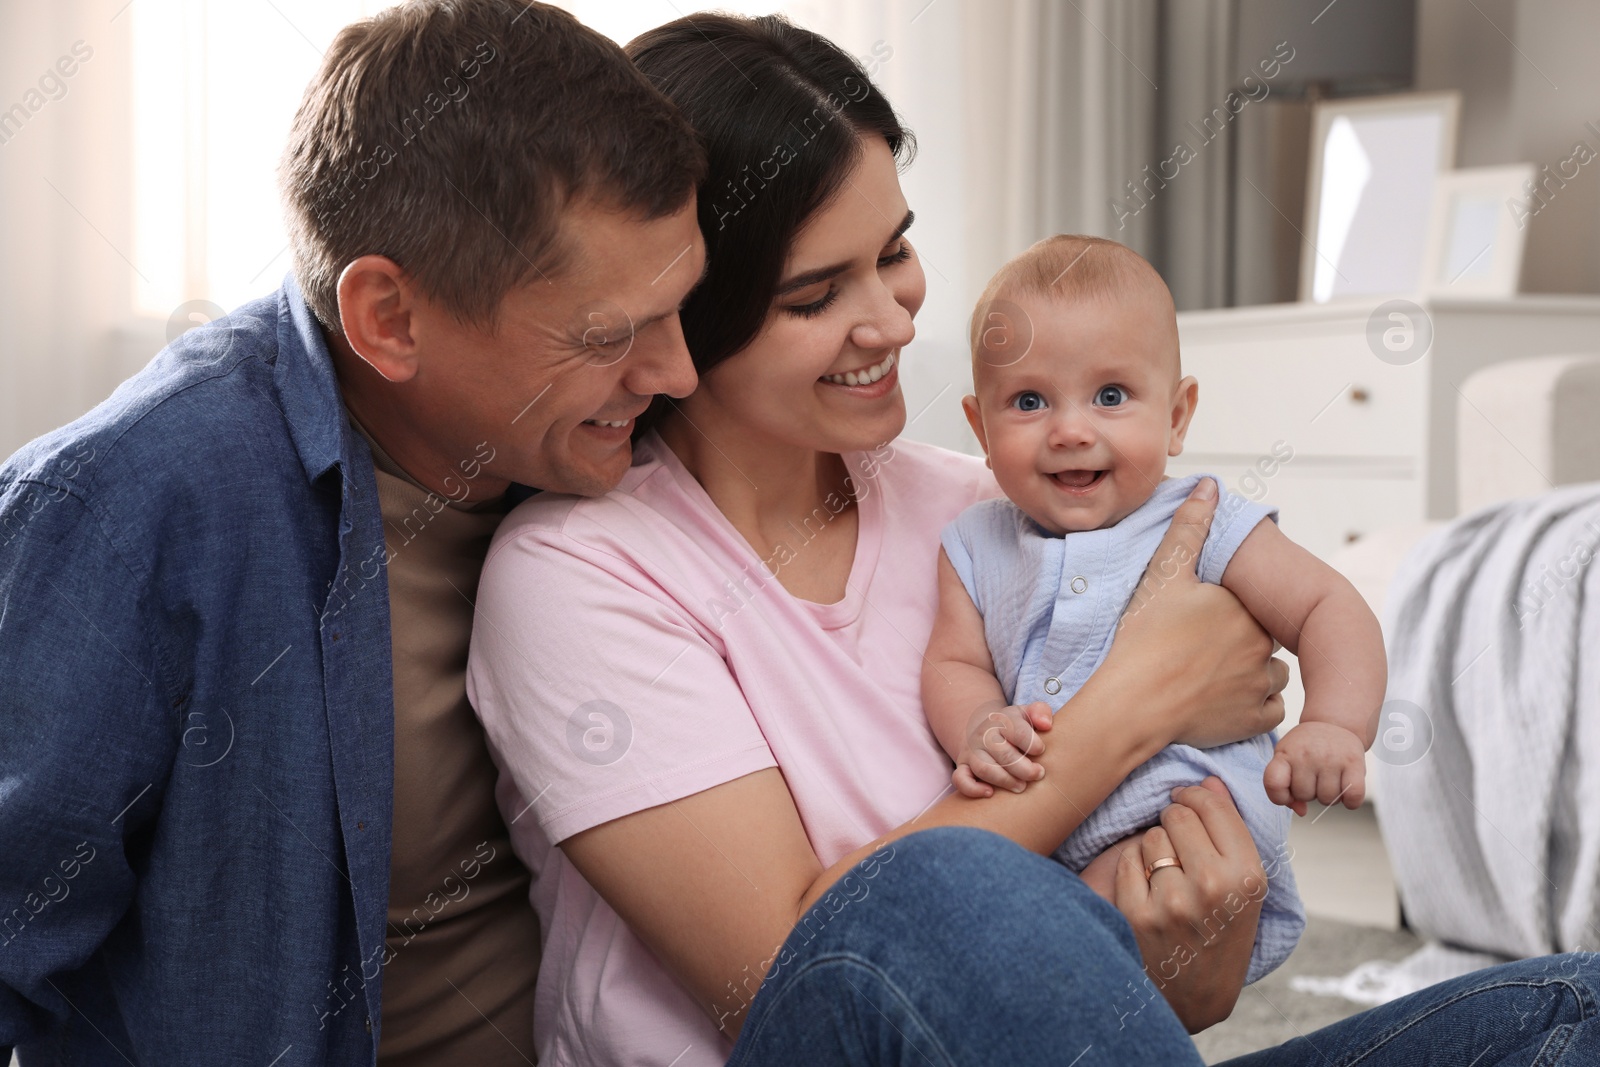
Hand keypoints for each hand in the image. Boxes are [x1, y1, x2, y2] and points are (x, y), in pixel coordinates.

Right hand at [951, 701, 1053, 796]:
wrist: (985, 731)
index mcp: (1002, 721)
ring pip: (984, 769)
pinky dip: (972, 789)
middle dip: (1024, 768)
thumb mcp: (1026, 714)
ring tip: (1021, 787)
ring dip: (1005, 780)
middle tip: (1038, 774)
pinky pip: (961, 780)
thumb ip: (1040, 712)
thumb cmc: (1014, 727)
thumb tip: (1046, 724)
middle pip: (1003, 753)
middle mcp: (984, 735)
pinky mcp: (963, 766)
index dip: (1032, 743)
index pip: (1017, 731)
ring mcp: (972, 752)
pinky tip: (990, 793)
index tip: (1041, 751)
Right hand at [1102, 480, 1287, 750]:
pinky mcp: (1254, 721)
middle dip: (1242, 642)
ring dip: (1252, 673)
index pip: (1253, 606)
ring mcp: (1260, 686)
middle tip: (1201, 649)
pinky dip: (1252, 706)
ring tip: (1212, 674)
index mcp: (1245, 609)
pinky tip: (1222, 700)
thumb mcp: (1163, 575)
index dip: (1228, 612)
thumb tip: (1209, 485)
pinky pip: (1269, 709)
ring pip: (1270, 674)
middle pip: (1263, 638)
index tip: (1201, 621)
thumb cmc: (1145, 639)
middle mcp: (1262, 646)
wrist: (1134, 703)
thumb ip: (1189, 527)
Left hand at [1113, 777, 1262, 1032]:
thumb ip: (1229, 832)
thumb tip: (1208, 780)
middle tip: (1178, 842)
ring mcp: (1172, 902)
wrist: (1195, 995)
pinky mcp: (1138, 914)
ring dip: (1154, 848)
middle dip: (1174, 821)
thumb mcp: (1244, 889)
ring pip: (1151, 837)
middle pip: (1177, 815)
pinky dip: (1134, 869)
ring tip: (1167, 875)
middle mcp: (1213, 887)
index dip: (1195, 795)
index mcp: (1247, 877)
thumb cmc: (1222, 933)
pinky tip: (1148, 889)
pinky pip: (1127, 861)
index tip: (1187, 800)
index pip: (1212, 805)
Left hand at [1266, 721, 1366, 815]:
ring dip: (1330, 797)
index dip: (1279, 797)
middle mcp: (1307, 755)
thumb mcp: (1287, 759)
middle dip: (1309, 793)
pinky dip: (1351, 801)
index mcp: (1285, 754)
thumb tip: (1301, 811)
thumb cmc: (1306, 748)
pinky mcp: (1354, 762)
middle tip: (1314, 778)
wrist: (1333, 723)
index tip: (1287, 793)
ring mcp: (1331, 758)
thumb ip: (1285, 787)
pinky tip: (1346, 789)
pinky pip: (1353, 797)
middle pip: (1304, 796)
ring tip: (1329, 779)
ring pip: (1328, 800)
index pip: (1274, 783)